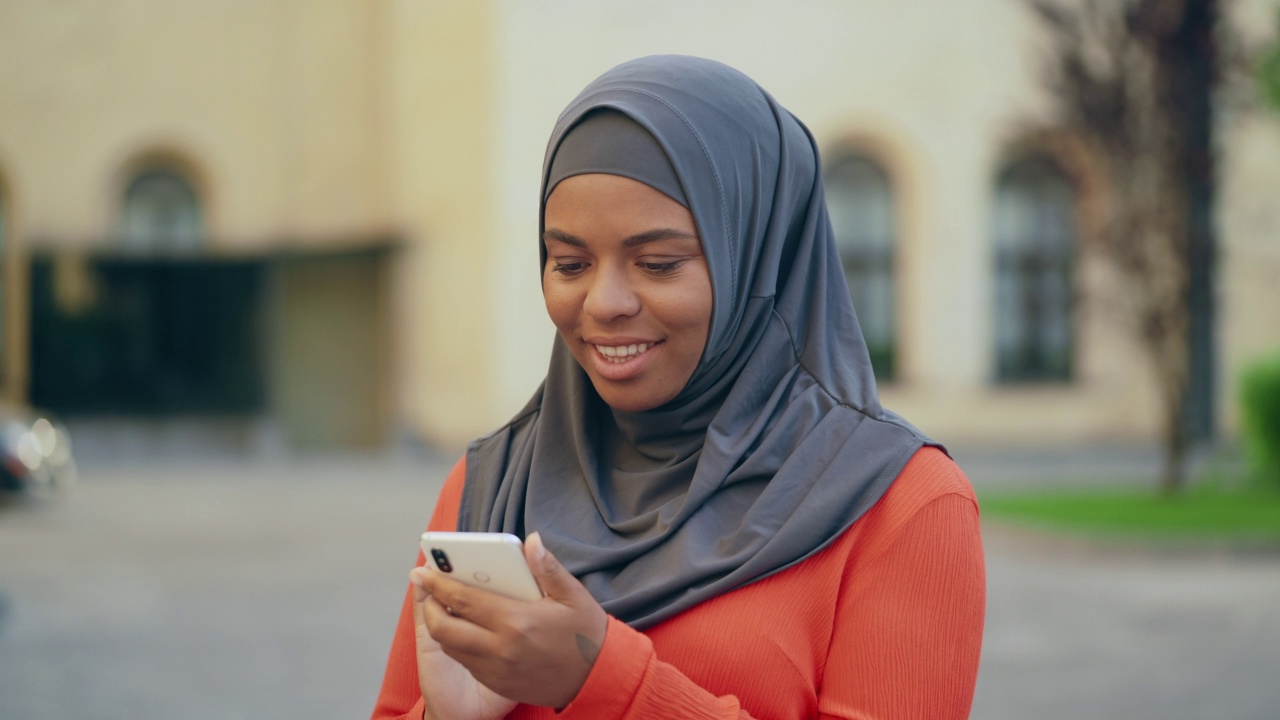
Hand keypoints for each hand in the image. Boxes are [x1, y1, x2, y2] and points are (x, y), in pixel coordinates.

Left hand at [412, 531, 607, 712]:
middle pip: (445, 629)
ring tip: (443, 606)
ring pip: (451, 648)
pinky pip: (467, 662)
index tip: (420, 571)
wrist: (597, 680)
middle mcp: (501, 649)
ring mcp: (497, 670)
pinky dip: (458, 645)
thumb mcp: (573, 596)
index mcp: (517, 621)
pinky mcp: (498, 684)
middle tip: (428, 589)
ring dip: (441, 626)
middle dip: (429, 607)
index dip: (437, 583)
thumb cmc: (585, 634)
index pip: (463, 600)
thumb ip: (548, 568)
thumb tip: (531, 541)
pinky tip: (465, 629)